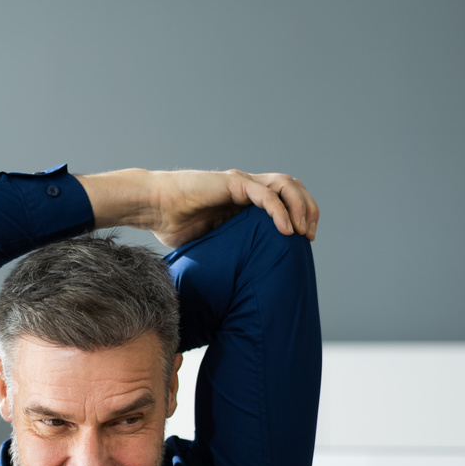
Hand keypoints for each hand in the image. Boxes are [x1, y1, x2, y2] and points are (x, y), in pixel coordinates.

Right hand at [77, 168, 318, 247]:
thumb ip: (228, 250)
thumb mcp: (210, 243)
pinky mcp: (233, 183)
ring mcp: (241, 182)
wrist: (153, 208)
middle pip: (291, 188)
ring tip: (303, 231)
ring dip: (300, 206)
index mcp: (244, 199)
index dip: (300, 214)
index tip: (306, 239)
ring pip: (284, 185)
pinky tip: (287, 230)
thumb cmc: (174, 226)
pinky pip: (264, 195)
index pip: (284, 198)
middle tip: (310, 235)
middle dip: (308, 209)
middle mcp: (247, 186)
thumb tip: (236, 282)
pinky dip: (279, 211)